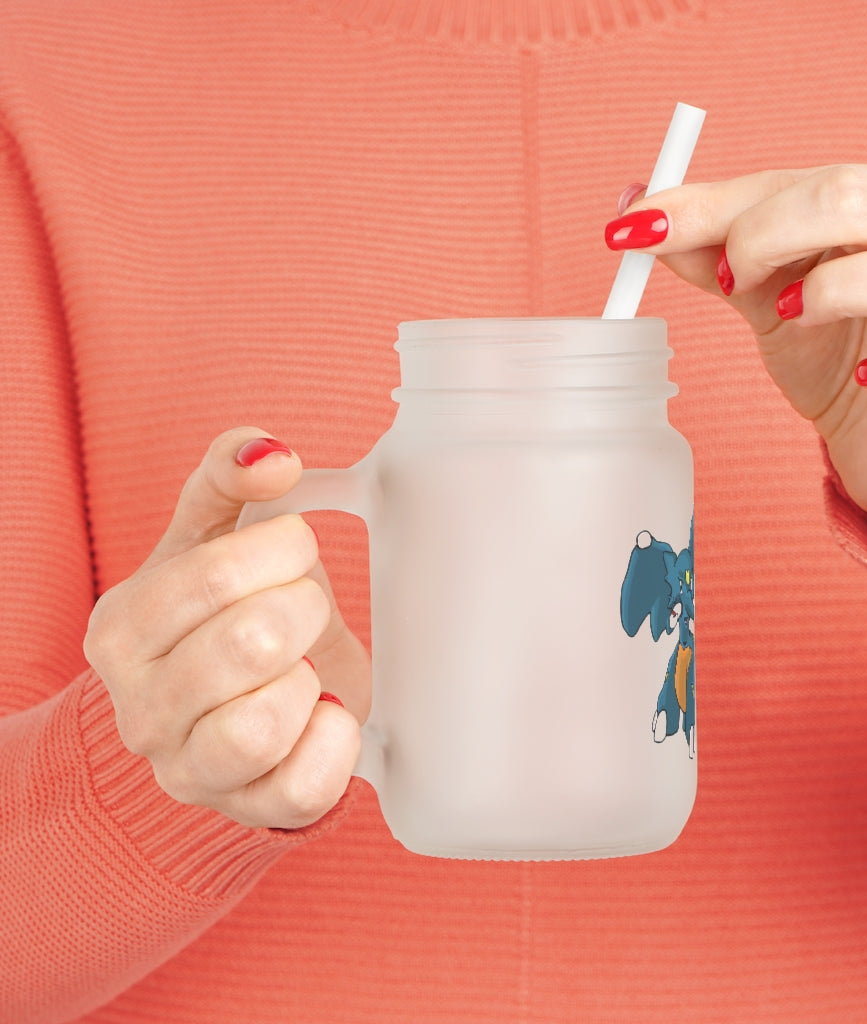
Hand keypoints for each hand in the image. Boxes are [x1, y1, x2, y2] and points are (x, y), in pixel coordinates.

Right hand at [84, 428, 369, 828]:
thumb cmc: (223, 613)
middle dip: (304, 609)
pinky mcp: (248, 809)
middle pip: (251, 643)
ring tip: (304, 666)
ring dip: (309, 679)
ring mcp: (189, 770)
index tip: (295, 549)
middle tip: (304, 609)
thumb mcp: (213, 535)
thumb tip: (272, 454)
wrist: (231, 704)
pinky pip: (304, 787)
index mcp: (122, 629)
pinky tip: (324, 711)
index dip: (282, 550)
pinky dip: (335, 740)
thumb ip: (229, 476)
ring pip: (264, 724)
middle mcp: (140, 709)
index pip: (214, 576)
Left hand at [607, 165, 866, 561]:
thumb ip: (712, 252)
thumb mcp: (764, 295)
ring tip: (786, 317)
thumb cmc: (834, 351)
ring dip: (830, 290)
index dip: (715, 205)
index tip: (639, 229)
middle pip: (856, 199)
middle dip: (765, 233)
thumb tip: (637, 212)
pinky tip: (863, 380)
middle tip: (727, 281)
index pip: (800, 180)